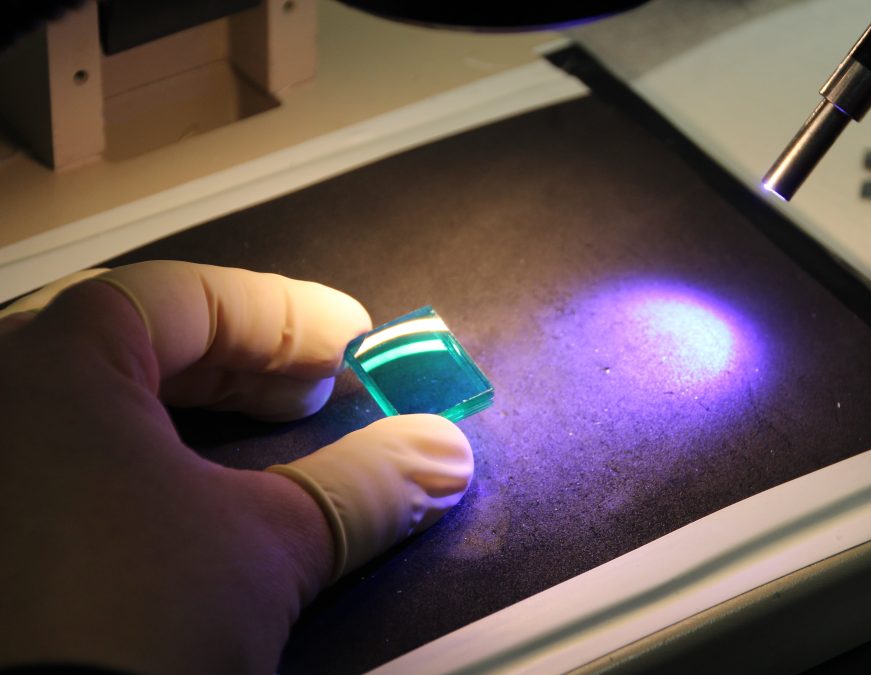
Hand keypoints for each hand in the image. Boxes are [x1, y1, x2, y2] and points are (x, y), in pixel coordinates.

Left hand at [0, 261, 472, 674]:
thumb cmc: (130, 632)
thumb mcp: (273, 543)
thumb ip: (369, 482)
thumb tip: (441, 455)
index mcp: (53, 368)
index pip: (186, 295)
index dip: (286, 314)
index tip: (353, 343)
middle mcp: (0, 401)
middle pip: (143, 335)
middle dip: (249, 358)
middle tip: (323, 388)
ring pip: (105, 390)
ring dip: (201, 399)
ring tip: (275, 428)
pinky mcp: (7, 523)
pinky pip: (71, 447)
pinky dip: (147, 448)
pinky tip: (199, 486)